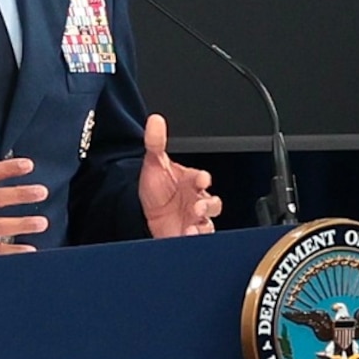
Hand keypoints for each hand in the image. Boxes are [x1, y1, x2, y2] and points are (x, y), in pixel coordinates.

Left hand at [139, 113, 221, 237]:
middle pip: (213, 203)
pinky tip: (186, 237)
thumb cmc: (157, 189)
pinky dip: (195, 238)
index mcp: (192, 181)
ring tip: (192, 228)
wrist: (145, 214)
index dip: (203, 179)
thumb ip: (156, 143)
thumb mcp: (154, 164)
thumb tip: (155, 120)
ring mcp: (195, 219)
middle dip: (207, 205)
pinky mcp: (189, 234)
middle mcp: (198, 200)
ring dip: (203, 225)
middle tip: (197, 207)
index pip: (203, 178)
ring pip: (209, 222)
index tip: (200, 180)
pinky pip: (200, 237)